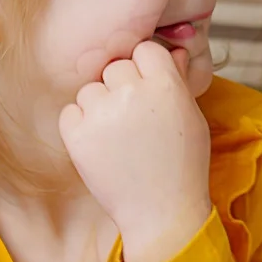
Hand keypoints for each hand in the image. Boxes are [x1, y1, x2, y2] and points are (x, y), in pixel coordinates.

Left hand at [58, 40, 211, 261]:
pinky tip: (102, 145)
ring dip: (99, 106)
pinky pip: (70, 112)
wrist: (162, 210)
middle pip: (115, 68)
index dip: (145, 69)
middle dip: (121, 87)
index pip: (144, 50)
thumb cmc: (182, 165)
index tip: (148, 90)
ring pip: (90, 89)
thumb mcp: (191, 117)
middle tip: (134, 118)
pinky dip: (80, 125)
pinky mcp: (78, 135)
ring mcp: (102, 113)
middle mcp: (132, 93)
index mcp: (165, 84)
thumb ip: (177, 80)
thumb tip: (174, 50)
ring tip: (119, 136)